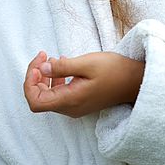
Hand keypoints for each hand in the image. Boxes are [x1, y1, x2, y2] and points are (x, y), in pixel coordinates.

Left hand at [23, 50, 144, 117]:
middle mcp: (70, 108)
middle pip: (39, 98)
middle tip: (43, 56)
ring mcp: (75, 106)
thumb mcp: (87, 63)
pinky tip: (63, 65)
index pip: (35, 101)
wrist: (134, 80)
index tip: (39, 62)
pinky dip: (55, 79)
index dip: (30, 81)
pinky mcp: (80, 101)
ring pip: (48, 96)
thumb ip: (62, 67)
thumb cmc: (113, 70)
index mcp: (70, 100)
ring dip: (45, 77)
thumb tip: (42, 68)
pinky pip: (60, 93)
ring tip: (51, 58)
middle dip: (36, 76)